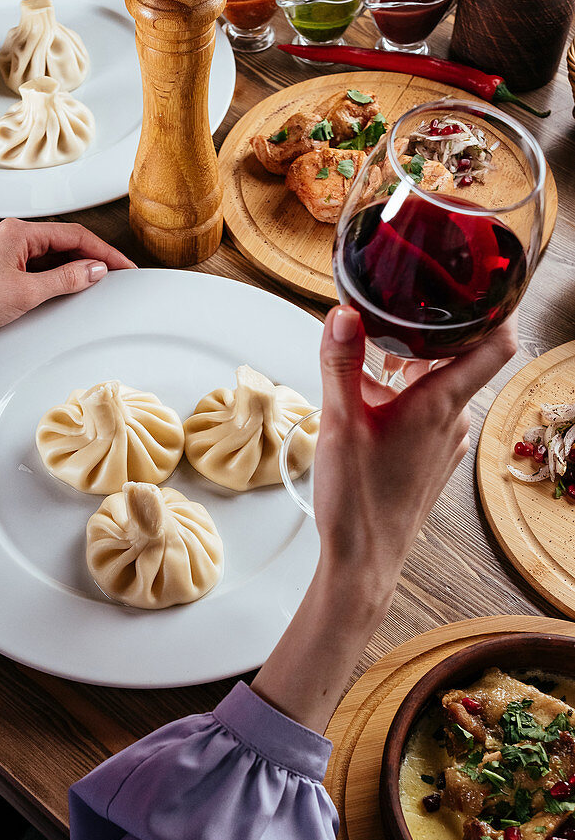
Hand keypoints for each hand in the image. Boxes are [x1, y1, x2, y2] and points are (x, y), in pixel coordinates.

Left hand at [0, 219, 134, 349]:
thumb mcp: (26, 293)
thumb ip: (65, 280)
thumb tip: (94, 270)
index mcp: (17, 232)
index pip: (73, 235)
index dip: (103, 251)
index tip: (123, 265)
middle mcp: (7, 234)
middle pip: (61, 241)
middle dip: (89, 257)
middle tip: (114, 275)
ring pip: (45, 253)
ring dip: (70, 266)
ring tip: (92, 283)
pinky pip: (30, 264)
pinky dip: (50, 274)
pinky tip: (60, 287)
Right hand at [251, 305, 516, 732]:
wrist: (364, 561)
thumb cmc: (357, 501)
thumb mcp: (340, 422)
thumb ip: (341, 362)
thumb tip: (342, 313)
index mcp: (440, 403)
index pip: (497, 342)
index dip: (499, 306)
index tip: (482, 279)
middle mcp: (453, 420)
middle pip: (461, 356)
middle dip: (429, 331)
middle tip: (399, 307)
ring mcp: (445, 441)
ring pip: (441, 384)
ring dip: (412, 366)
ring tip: (373, 358)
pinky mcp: (432, 458)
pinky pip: (429, 411)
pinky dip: (407, 395)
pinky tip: (372, 402)